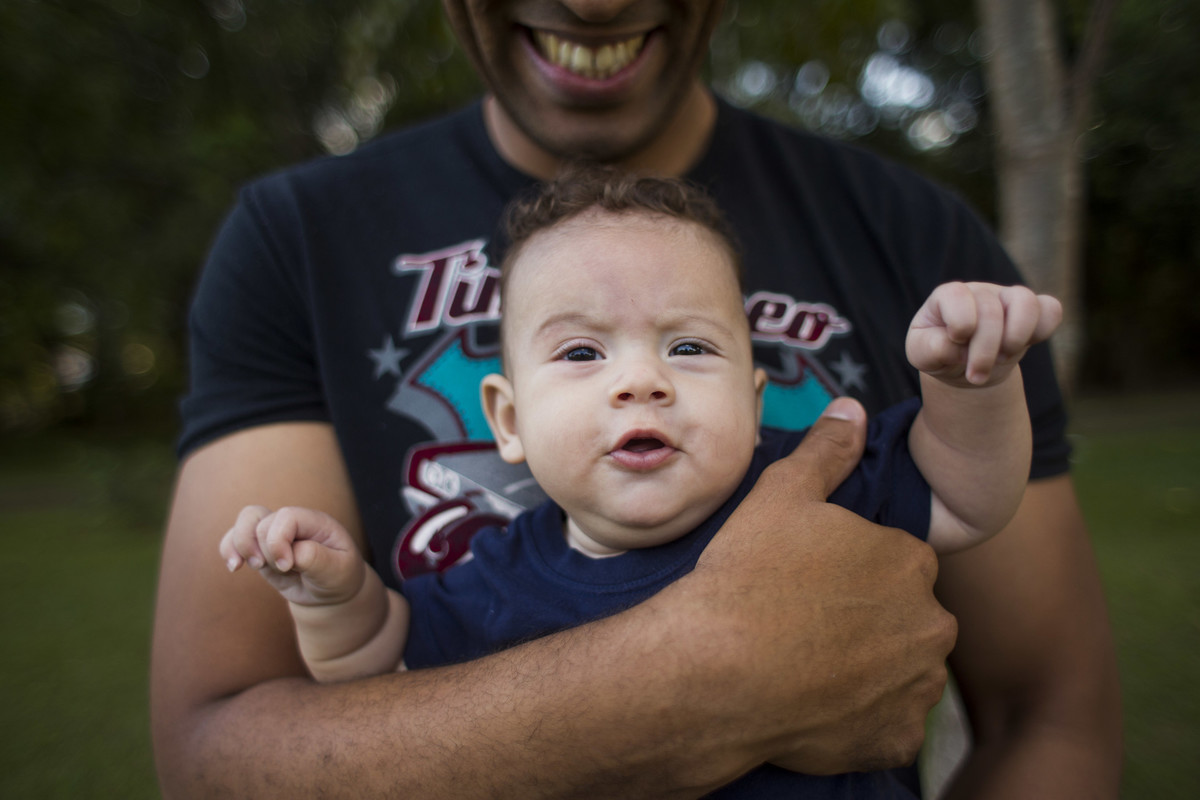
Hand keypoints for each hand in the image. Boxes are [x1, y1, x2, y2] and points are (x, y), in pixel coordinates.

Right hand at [218, 505, 364, 605]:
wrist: (331, 593)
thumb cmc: (339, 578)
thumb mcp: (338, 570)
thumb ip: (315, 558)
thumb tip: (290, 553)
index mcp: (316, 522)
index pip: (286, 516)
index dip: (278, 541)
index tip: (287, 566)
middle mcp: (294, 523)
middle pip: (262, 520)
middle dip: (264, 549)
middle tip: (282, 570)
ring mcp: (276, 534)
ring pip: (247, 519)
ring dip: (241, 543)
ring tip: (255, 566)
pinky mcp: (261, 548)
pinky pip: (235, 538)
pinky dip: (228, 550)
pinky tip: (234, 567)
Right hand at [689, 397, 956, 773]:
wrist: (715, 671)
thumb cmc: (747, 577)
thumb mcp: (781, 495)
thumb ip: (827, 451)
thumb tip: (853, 411)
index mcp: (909, 560)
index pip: (896, 560)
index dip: (852, 569)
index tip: (812, 582)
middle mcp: (930, 625)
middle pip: (905, 617)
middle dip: (869, 620)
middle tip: (808, 624)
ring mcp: (915, 689)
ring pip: (901, 671)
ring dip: (871, 669)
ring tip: (809, 665)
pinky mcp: (894, 742)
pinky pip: (887, 727)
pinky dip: (862, 719)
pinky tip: (818, 705)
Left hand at [906, 282, 1061, 387]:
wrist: (964, 365)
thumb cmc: (940, 353)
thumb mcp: (922, 355)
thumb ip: (930, 349)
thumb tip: (954, 346)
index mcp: (947, 296)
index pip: (957, 295)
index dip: (960, 324)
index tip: (957, 343)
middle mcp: (979, 291)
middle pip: (990, 311)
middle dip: (984, 352)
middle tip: (975, 375)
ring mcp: (1007, 298)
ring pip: (1025, 301)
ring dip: (1015, 338)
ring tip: (1003, 358)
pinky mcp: (1033, 311)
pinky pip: (1051, 310)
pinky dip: (1043, 331)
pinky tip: (1025, 346)